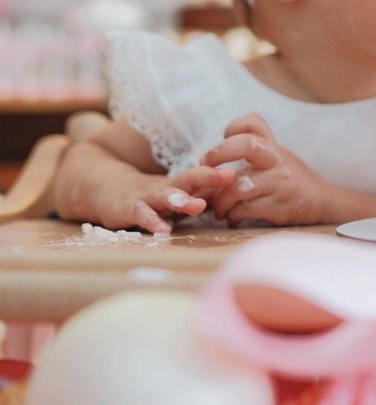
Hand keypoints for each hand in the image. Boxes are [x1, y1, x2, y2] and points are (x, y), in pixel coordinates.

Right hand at [96, 164, 235, 233]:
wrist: (103, 187)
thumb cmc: (147, 196)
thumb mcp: (174, 196)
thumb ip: (200, 197)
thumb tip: (235, 198)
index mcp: (179, 185)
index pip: (203, 177)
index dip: (221, 175)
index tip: (243, 173)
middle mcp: (165, 188)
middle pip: (188, 179)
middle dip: (209, 178)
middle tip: (228, 176)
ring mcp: (146, 197)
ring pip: (164, 196)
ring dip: (180, 199)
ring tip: (196, 204)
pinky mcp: (127, 209)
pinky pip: (140, 215)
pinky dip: (151, 222)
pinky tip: (163, 231)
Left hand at [201, 114, 330, 226]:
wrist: (323, 201)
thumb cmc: (291, 176)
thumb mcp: (277, 154)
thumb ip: (253, 145)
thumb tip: (216, 148)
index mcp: (273, 146)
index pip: (252, 124)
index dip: (231, 131)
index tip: (213, 152)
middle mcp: (277, 159)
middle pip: (246, 144)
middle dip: (218, 155)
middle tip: (204, 170)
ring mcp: (279, 182)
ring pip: (238, 186)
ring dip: (221, 200)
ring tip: (219, 208)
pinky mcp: (279, 206)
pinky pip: (245, 209)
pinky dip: (232, 215)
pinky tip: (232, 217)